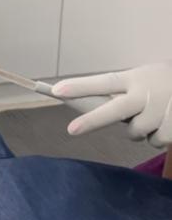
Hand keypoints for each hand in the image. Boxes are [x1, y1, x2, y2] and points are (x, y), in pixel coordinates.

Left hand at [53, 62, 171, 145]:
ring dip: (140, 130)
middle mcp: (145, 93)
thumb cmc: (166, 84)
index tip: (57, 90)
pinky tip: (167, 123)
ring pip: (135, 133)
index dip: (81, 86)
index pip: (103, 81)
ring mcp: (159, 110)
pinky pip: (155, 141)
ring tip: (155, 115)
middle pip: (114, 110)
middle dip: (91, 121)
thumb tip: (98, 109)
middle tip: (72, 130)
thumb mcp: (146, 79)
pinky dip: (159, 136)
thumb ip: (126, 92)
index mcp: (135, 78)